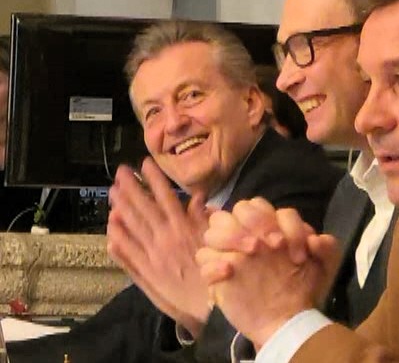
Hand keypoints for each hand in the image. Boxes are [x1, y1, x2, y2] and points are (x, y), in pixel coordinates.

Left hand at [107, 157, 210, 336]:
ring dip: (121, 207)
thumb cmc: (220, 270)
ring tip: (112, 192)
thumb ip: (206, 217)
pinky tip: (110, 226)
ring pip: (132, 226)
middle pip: (143, 207)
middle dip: (131, 187)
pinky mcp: (147, 271)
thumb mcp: (218, 239)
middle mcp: (165, 237)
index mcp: (184, 227)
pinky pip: (128, 252)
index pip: (165, 196)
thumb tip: (198, 197)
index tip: (145, 164)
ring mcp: (153, 254)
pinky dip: (118, 237)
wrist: (211, 303)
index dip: (154, 178)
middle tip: (121, 172)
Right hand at [196, 198, 339, 348]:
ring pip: (214, 230)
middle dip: (255, 221)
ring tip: (252, 252)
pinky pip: (203, 261)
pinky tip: (229, 271)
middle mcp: (248, 235)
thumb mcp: (324, 267)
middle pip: (238, 209)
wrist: (289, 320)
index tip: (292, 248)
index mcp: (270, 227)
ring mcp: (230, 254)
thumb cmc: (304, 287)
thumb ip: (328, 248)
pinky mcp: (217, 276)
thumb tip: (316, 239)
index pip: (264, 206)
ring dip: (232, 236)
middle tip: (272, 246)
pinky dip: (213, 264)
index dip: (280, 222)